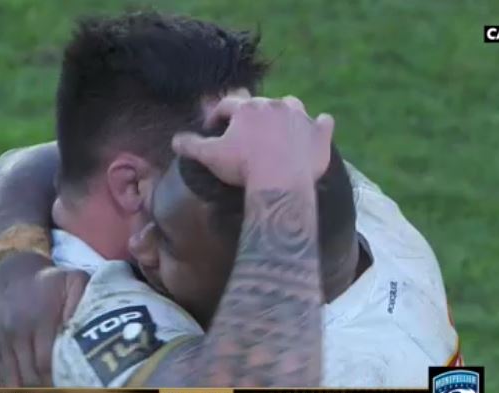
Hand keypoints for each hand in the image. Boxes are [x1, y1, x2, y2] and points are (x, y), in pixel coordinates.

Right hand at [0, 253, 87, 386]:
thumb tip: (90, 329)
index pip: (45, 361)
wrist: (13, 272)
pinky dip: (13, 389)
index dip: (57, 382)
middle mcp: (18, 331)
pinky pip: (2, 372)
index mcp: (40, 319)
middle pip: (29, 374)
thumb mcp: (74, 281)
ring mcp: (4, 338)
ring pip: (14, 377)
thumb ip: (84, 301)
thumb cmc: (52, 280)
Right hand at [171, 95, 333, 186]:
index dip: (218, 116)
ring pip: (293, 106)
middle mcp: (275, 105)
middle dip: (253, 116)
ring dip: (286, 114)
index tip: (214, 128)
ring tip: (279, 130)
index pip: (228, 105)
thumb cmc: (243, 167)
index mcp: (248, 108)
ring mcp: (301, 118)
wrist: (281, 182)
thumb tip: (174, 140)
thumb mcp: (211, 157)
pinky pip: (323, 123)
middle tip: (247, 135)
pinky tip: (317, 130)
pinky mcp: (320, 134)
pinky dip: (319, 126)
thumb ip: (191, 146)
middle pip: (261, 104)